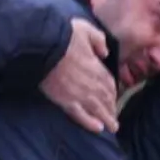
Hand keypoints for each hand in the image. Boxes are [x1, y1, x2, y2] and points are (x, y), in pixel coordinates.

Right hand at [41, 18, 118, 133]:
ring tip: (112, 127)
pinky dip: (90, 123)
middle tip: (115, 117)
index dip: (113, 92)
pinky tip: (98, 128)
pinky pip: (81, 115)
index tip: (115, 98)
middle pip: (105, 99)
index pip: (109, 83)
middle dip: (111, 108)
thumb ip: (99, 41)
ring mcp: (79, 94)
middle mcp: (91, 83)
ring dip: (107, 118)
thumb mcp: (86, 30)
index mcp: (96, 67)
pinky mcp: (66, 101)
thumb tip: (105, 53)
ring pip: (97, 109)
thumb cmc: (64, 36)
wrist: (44, 46)